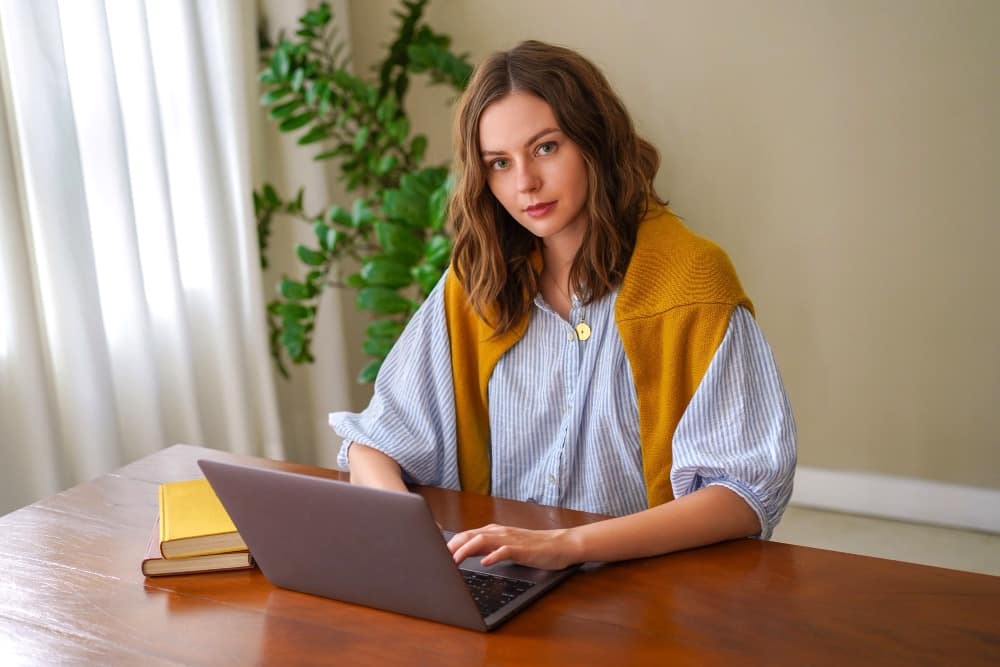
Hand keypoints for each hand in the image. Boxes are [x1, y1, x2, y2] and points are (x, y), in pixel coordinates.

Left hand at [446, 523, 581, 569]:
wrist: (559, 545)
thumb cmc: (532, 547)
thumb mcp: (504, 546)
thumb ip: (485, 547)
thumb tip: (462, 554)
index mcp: (493, 531)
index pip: (465, 535)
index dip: (448, 544)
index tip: (434, 555)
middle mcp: (498, 532)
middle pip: (469, 535)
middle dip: (451, 546)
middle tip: (437, 559)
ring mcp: (509, 539)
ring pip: (482, 540)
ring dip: (465, 550)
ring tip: (454, 561)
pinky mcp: (521, 548)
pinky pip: (504, 550)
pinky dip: (493, 556)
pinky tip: (485, 563)